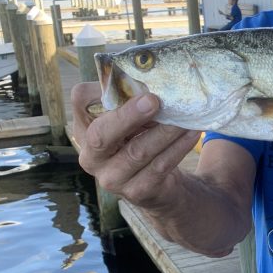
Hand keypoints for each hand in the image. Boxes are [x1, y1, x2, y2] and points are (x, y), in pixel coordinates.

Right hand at [70, 82, 199, 209]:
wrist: (159, 186)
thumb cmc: (142, 140)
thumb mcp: (133, 121)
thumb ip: (134, 102)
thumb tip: (156, 80)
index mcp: (85, 128)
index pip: (80, 100)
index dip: (102, 88)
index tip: (132, 83)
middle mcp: (91, 156)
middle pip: (101, 134)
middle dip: (128, 116)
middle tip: (154, 100)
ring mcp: (111, 178)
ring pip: (137, 151)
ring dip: (164, 131)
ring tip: (185, 117)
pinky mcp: (136, 191)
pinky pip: (159, 166)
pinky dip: (178, 148)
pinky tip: (192, 134)